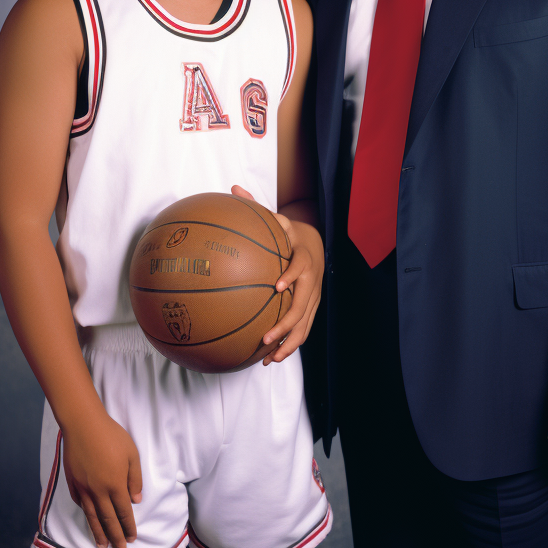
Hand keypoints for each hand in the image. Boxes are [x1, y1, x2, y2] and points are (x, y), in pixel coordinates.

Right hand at [61, 410, 142, 547]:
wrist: (83, 425)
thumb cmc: (112, 436)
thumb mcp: (131, 454)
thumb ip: (134, 478)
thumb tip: (136, 500)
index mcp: (115, 485)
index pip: (123, 513)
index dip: (128, 528)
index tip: (132, 540)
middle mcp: (98, 491)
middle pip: (108, 520)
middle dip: (115, 538)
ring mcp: (83, 488)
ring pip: (91, 517)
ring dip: (98, 533)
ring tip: (101, 547)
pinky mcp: (72, 482)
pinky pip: (80, 504)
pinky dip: (85, 514)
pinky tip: (88, 520)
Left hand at [231, 185, 323, 365]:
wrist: (314, 242)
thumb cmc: (287, 233)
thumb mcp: (276, 218)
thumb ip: (256, 206)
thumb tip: (233, 188)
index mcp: (302, 256)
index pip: (300, 266)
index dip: (291, 275)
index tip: (277, 286)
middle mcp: (312, 278)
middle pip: (304, 304)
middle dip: (287, 324)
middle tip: (267, 337)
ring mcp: (314, 296)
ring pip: (306, 323)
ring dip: (289, 342)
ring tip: (270, 358)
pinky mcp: (311, 308)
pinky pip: (303, 329)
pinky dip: (288, 345)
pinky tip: (269, 360)